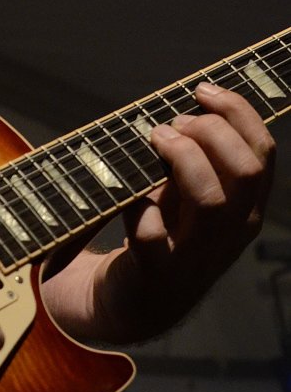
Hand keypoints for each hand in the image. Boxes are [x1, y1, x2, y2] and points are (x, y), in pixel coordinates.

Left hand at [49, 82, 274, 342]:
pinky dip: (137, 206)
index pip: (263, 152)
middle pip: (246, 171)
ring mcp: (196, 256)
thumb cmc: (163, 230)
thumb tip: (193, 98)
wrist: (135, 301)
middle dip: (210, 131)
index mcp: (245, 206)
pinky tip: (128, 195)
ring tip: (154, 140)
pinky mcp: (155, 274)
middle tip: (174, 123)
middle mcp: (231, 232)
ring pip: (211, 201)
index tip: (202, 90)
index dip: (237, 111)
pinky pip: (150, 236)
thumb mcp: (189, 190)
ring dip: (182, 158)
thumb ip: (198, 154)